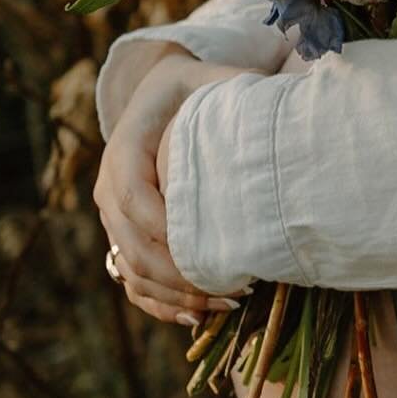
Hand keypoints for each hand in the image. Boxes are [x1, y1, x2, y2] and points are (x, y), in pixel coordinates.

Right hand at [94, 53, 251, 325]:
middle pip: (130, 244)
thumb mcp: (212, 79)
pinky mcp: (123, 236)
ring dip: (173, 296)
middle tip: (232, 288)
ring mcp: (112, 217)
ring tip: (225, 305)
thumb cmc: (194, 88)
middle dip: (177, 275)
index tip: (210, 248)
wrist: (159, 94)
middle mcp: (109, 185)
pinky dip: (158, 304)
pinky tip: (196, 318)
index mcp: (125, 147)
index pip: (133, 194)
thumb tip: (287, 99)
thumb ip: (239, 86)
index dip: (165, 226)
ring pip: (130, 270)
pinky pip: (131, 281)